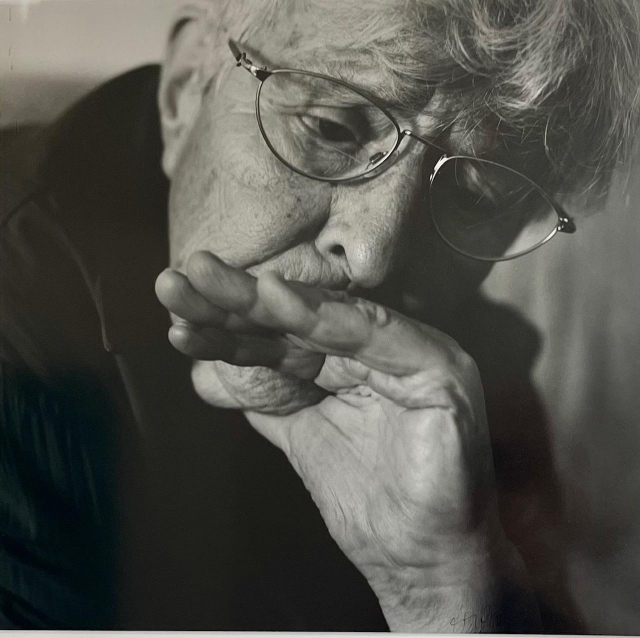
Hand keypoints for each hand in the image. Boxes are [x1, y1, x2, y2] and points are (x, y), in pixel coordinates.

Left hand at [155, 251, 536, 631]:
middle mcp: (381, 351)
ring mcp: (411, 354)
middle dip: (234, 299)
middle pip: (298, 320)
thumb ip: (273, 399)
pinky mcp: (438, 367)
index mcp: (353, 365)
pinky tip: (270, 295)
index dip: (227, 328)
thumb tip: (219, 373)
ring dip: (261, 299)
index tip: (177, 317)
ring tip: (205, 280)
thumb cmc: (372, 506)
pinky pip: (372, 334)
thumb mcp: (304, 437)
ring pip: (326, 316)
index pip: (282, 339)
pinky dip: (321, 315)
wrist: (424, 563)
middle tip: (179, 279)